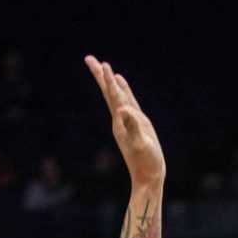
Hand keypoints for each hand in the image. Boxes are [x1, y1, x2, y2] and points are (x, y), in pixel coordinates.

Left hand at [85, 56, 164, 189]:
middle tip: (89, 58)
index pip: (114, 96)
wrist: (148, 178)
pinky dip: (122, 91)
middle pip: (108, 93)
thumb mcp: (141, 144)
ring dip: (109, 81)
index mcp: (121, 122)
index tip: (104, 64)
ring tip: (104, 67)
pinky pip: (126, 103)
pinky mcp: (132, 126)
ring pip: (116, 97)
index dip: (110, 80)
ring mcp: (126, 122)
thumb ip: (132, 126)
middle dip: (100, 76)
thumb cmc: (147, 162)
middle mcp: (120, 120)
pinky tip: (122, 86)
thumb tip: (121, 109)